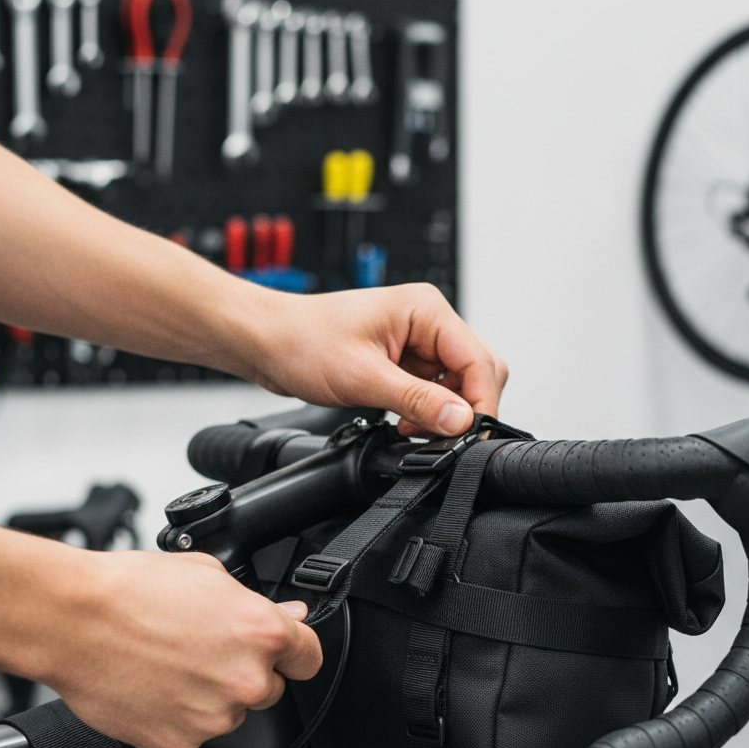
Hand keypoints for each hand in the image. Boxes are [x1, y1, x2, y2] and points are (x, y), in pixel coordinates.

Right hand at [34, 549, 320, 747]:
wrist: (73, 621)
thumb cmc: (133, 591)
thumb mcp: (209, 575)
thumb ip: (257, 603)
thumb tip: (289, 613)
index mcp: (264, 633)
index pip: (309, 657)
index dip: (295, 652)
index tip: (284, 653)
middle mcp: (246, 678)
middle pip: (271, 688)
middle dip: (246, 672)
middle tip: (207, 650)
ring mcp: (215, 714)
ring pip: (231, 711)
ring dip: (213, 695)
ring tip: (173, 663)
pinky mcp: (181, 739)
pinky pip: (196, 730)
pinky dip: (181, 714)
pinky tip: (157, 684)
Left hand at [247, 283, 507, 436]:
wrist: (267, 342)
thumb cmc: (302, 341)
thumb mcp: (363, 377)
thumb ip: (418, 400)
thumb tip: (461, 420)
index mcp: (426, 310)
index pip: (478, 360)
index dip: (480, 402)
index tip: (471, 435)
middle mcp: (428, 323)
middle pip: (476, 372)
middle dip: (464, 409)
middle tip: (441, 437)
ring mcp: (418, 343)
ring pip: (457, 386)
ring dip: (442, 415)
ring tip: (411, 429)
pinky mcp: (405, 362)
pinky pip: (434, 392)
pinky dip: (427, 413)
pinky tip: (405, 422)